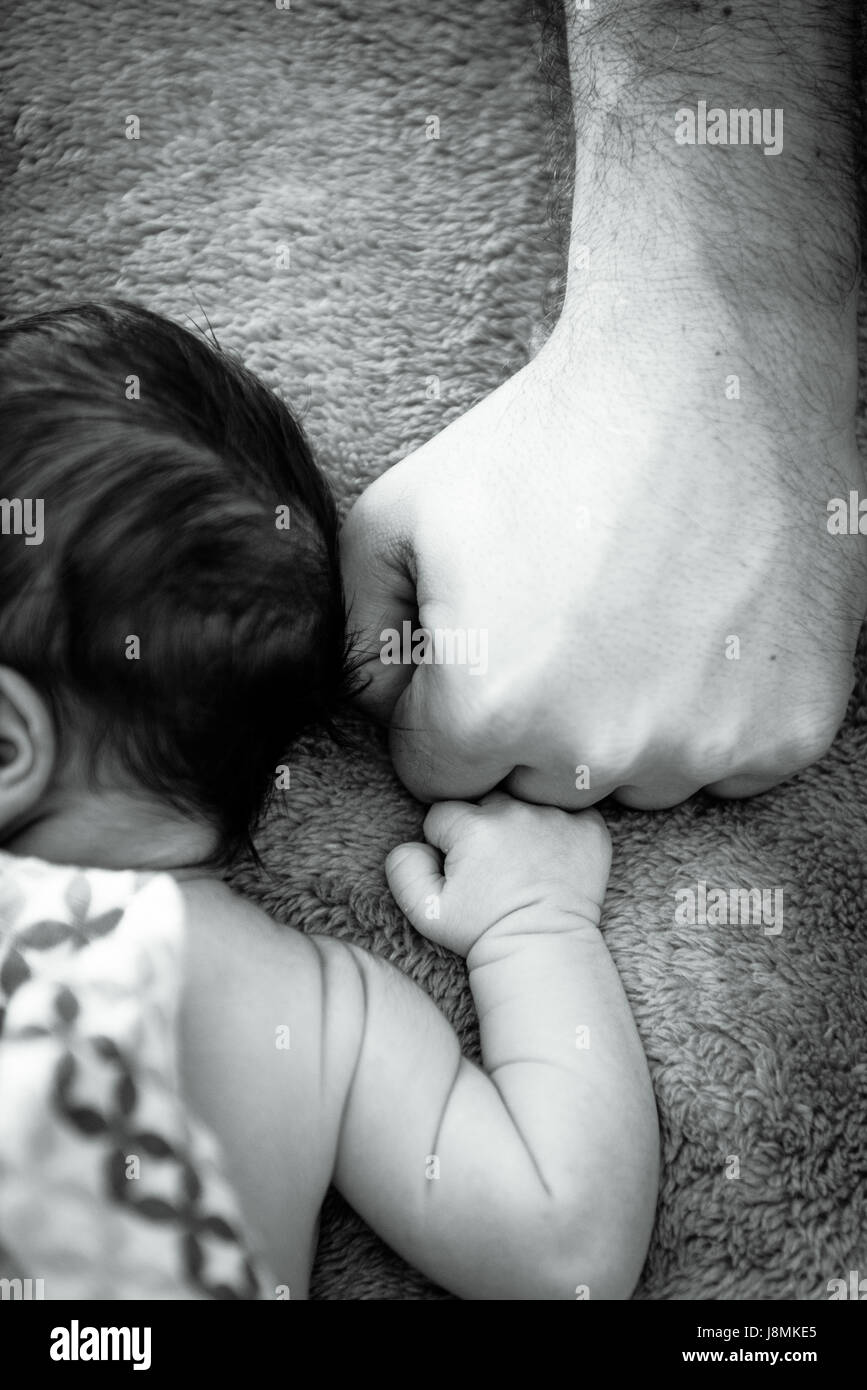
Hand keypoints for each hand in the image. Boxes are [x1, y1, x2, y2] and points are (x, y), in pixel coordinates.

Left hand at [342, 290, 866, 808]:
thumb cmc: (544, 440)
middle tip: (567, 618)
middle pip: (536, 783)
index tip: (482, 647)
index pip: (437, 773)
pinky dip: (713, 716)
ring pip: (634, 780)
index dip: (445, 709)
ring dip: (626, 724)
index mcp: (491, 709)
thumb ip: (361, 633)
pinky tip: (705, 630)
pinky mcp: (789, 730)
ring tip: (641, 614)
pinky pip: (726, 767)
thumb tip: (383, 709)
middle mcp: (598, 751)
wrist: (704, 373)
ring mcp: (704, 748)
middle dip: (532, 721)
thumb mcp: (396, 516)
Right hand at [385, 792, 611, 957]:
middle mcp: (516, 812)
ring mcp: (557, 817)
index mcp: (473, 825)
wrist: (543, 950)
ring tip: (525, 863)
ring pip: (527, 803)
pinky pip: (570, 810)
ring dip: (523, 824)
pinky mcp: (589, 828)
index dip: (446, 842)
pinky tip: (556, 858)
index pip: (444, 813)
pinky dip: (563, 828)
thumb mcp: (424, 911)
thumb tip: (416, 842)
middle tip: (494, 867)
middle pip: (487, 800)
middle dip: (484, 826)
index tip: (462, 870)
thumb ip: (403, 867)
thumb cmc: (482, 932)